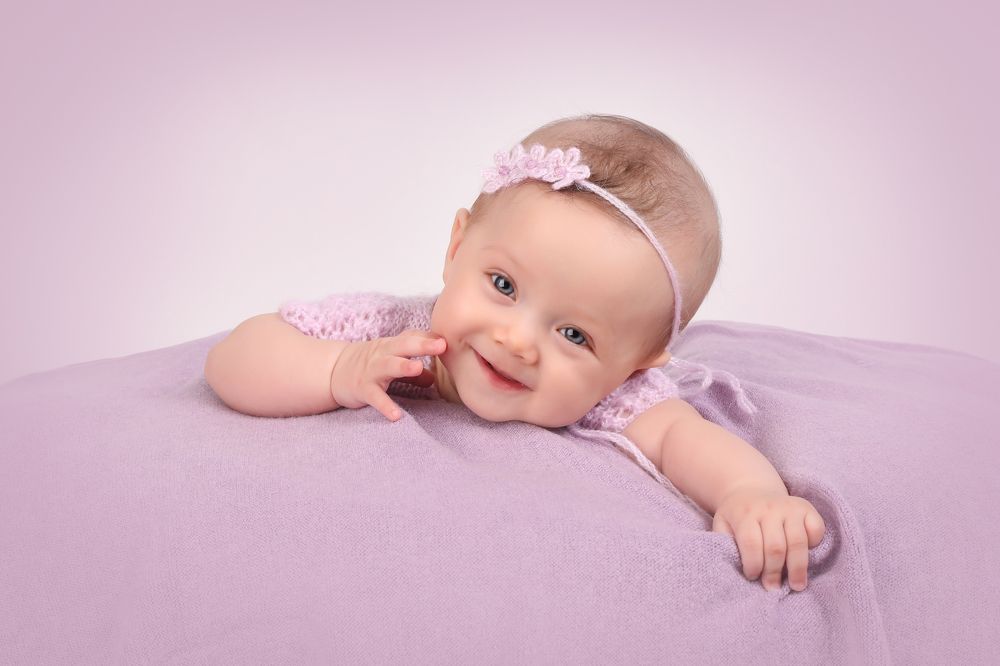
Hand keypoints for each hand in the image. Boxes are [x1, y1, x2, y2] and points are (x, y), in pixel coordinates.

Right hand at [330, 329, 446, 421]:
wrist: (334, 371)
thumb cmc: (370, 366)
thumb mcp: (391, 362)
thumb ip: (413, 371)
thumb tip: (434, 378)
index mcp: (392, 346)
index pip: (412, 337)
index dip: (428, 338)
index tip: (447, 339)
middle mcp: (382, 354)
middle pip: (403, 346)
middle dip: (422, 345)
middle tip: (440, 346)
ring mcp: (372, 371)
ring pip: (388, 365)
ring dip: (403, 366)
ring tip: (419, 368)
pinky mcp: (363, 389)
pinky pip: (376, 398)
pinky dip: (386, 406)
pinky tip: (397, 416)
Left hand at [711, 487, 825, 591]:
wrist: (751, 489)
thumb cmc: (737, 516)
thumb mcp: (722, 525)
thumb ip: (725, 543)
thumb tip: (733, 568)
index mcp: (745, 513)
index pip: (751, 543)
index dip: (753, 565)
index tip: (752, 577)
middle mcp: (768, 508)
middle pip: (776, 547)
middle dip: (774, 572)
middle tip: (772, 588)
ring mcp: (789, 506)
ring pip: (798, 541)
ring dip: (798, 568)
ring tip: (796, 586)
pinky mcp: (806, 507)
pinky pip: (816, 529)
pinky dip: (814, 545)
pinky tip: (806, 557)